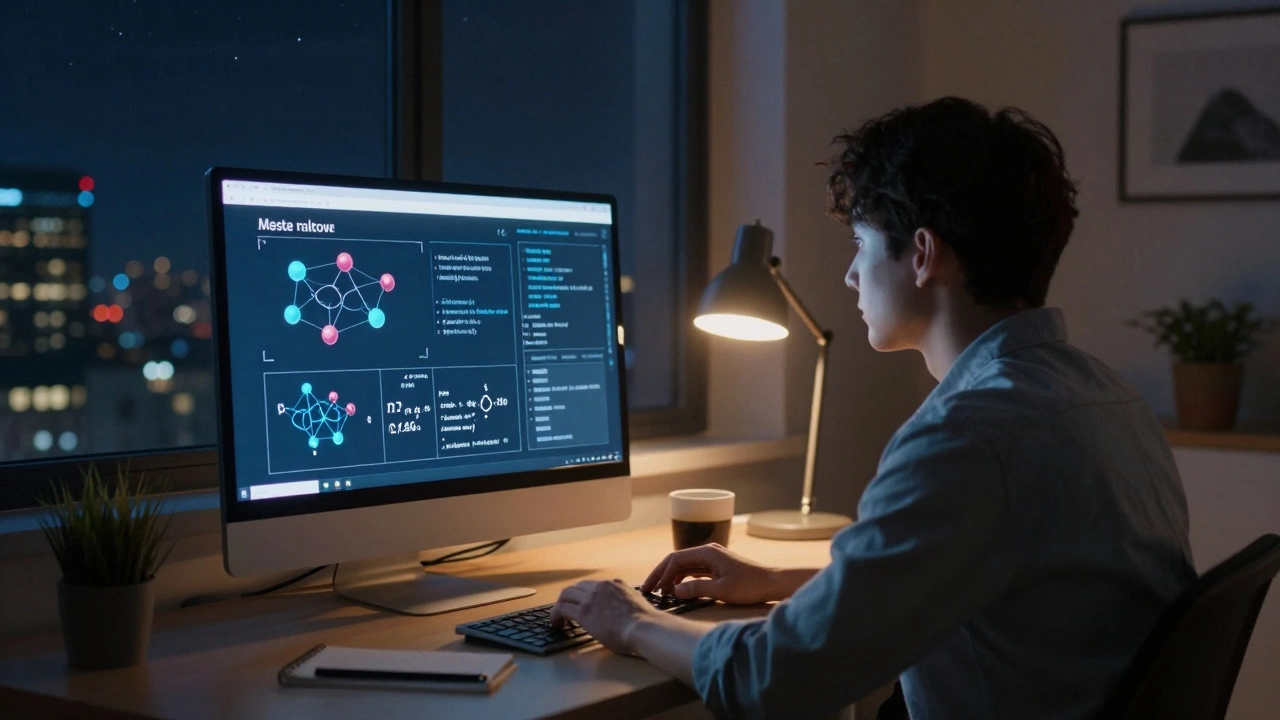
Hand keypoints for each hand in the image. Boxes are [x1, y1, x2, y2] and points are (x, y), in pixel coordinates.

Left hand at [549, 579, 661, 655]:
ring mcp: (591, 597)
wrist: (644, 628)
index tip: (582, 604)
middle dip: (570, 598)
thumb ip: (628, 603)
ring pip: (566, 594)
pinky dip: (555, 615)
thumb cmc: (646, 624)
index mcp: (616, 584)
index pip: (594, 585)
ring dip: (560, 606)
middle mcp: (602, 586)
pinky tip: (556, 624)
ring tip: (558, 619)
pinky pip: (561, 609)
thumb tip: (626, 613)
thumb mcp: (637, 605)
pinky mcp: (583, 612)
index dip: (585, 595)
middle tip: (566, 610)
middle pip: (578, 587)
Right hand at [641, 543, 780, 604]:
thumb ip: (696, 589)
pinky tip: (678, 591)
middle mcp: (708, 552)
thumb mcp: (721, 590)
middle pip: (677, 561)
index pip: (675, 559)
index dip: (661, 574)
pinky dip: (683, 580)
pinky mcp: (717, 567)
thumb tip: (674, 591)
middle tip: (648, 590)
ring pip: (685, 566)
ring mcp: (712, 559)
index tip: (651, 588)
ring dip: (672, 578)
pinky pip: (694, 572)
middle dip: (662, 575)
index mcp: (707, 552)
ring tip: (662, 593)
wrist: (773, 583)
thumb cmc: (750, 586)